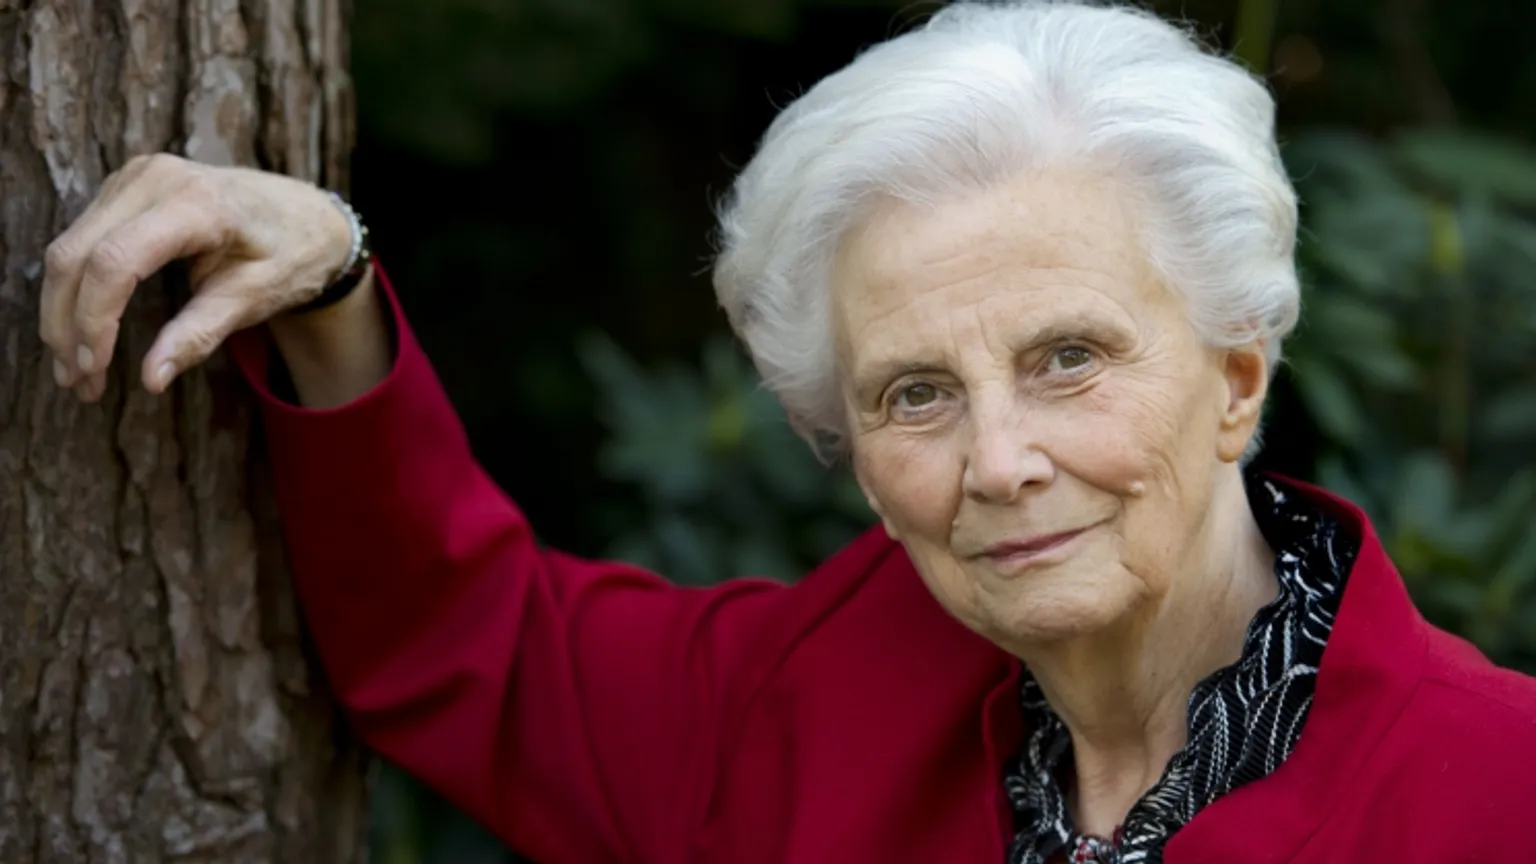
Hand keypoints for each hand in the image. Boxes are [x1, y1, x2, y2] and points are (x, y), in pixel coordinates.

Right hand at [40, 153, 353, 401]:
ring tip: (75, 371)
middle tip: (77, 383)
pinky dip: (75, 288)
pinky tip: (81, 332)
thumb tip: (151, 379)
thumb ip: (200, 335)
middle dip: (67, 323)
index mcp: (197, 203)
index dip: (93, 319)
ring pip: (69, 247)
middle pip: (77, 254)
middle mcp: (156, 179)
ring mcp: (136, 177)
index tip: (93, 369)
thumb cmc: (290, 254)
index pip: (116, 261)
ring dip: (62, 311)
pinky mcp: (125, 187)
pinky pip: (81, 239)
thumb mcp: (254, 298)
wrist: (306, 213)